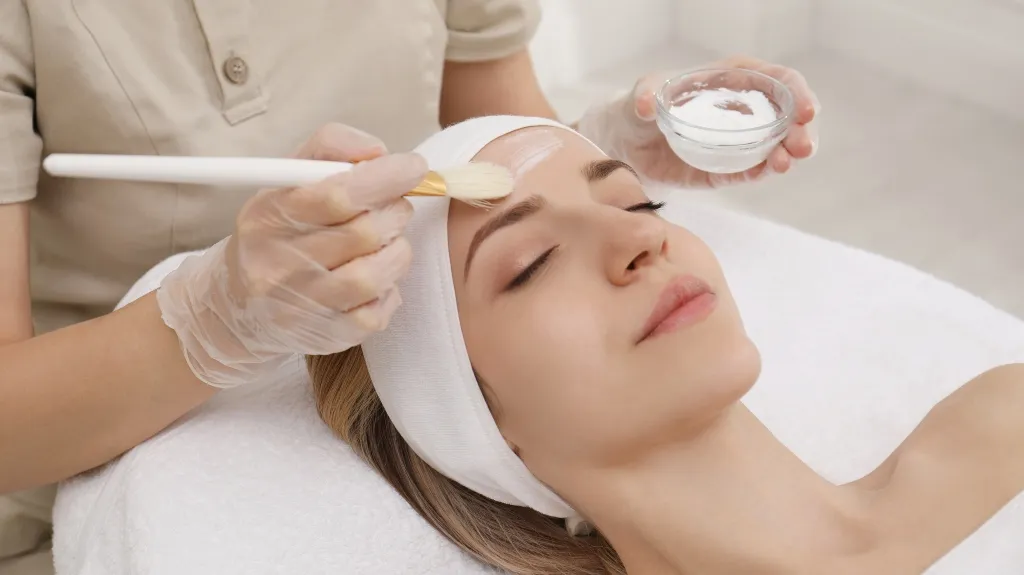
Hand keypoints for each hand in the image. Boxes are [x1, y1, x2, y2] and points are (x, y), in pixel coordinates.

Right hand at [156, 124, 427, 387]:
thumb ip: (329, 149)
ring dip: (397, 252)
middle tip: (396, 207)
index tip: (413, 168)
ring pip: (374, 276)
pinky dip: (389, 291)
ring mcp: (302, 305)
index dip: (384, 178)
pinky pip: (377, 313)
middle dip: (395, 212)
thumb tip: (378, 152)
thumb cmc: (277, 232)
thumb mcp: (286, 180)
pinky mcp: (326, 336)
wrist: (239, 308)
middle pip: (363, 234)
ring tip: (388, 242)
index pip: (335, 195)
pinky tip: (377, 277)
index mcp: (269, 216)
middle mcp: (278, 263)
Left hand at [576, 55, 819, 187]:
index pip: (776, 80)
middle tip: (802, 147)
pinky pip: (748, 171)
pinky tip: (767, 171)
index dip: (797, 92)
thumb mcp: (639, 95)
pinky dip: (760, 171)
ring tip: (785, 163)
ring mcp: (735, 141)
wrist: (622, 144)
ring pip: (774, 145)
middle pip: (785, 115)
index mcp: (731, 79)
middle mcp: (740, 109)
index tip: (806, 110)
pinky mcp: (723, 169)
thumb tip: (645, 104)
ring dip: (786, 153)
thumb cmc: (635, 108)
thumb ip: (644, 95)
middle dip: (800, 130)